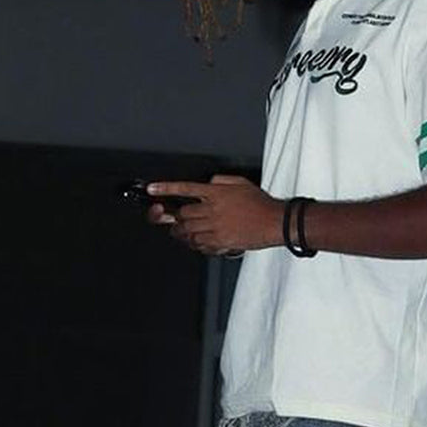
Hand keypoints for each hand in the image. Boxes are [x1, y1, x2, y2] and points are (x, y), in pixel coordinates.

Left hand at [146, 174, 283, 254]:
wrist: (274, 222)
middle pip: (182, 214)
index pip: (184, 188)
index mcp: (215, 193)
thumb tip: (208, 184)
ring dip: (181, 231)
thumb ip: (220, 181)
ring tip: (182, 231)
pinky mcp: (220, 242)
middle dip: (175, 217)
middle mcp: (212, 210)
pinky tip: (197, 240)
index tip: (152, 190)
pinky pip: (199, 245)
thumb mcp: (240, 183)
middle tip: (173, 219)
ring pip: (187, 231)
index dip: (165, 189)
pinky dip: (194, 243)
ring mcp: (215, 228)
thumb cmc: (260, 203)